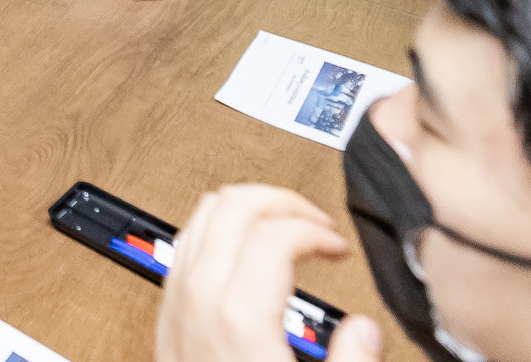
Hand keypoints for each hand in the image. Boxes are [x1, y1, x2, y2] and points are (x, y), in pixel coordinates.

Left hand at [156, 185, 380, 361]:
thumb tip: (364, 329)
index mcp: (237, 314)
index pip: (272, 229)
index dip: (315, 227)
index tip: (337, 247)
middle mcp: (198, 296)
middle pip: (231, 203)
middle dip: (280, 201)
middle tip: (315, 224)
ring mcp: (176, 298)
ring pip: (202, 213)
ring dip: (247, 209)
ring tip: (286, 228)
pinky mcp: (166, 309)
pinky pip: (187, 241)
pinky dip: (219, 228)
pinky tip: (247, 252)